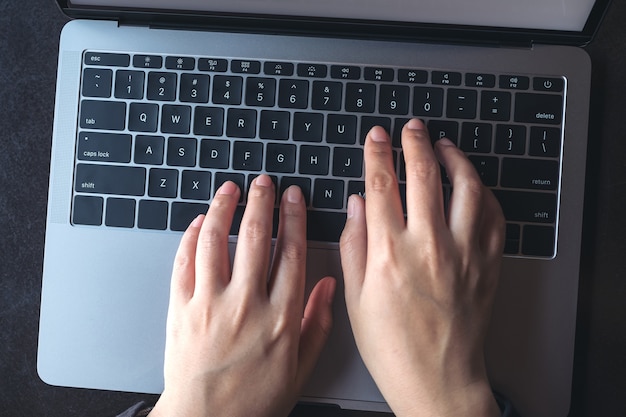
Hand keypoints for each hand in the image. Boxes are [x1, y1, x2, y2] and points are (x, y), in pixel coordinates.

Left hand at [151, 176, 335, 416]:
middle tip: (264, 182)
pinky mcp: (180, 309)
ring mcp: (209, 304)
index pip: (290, 253)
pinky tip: (200, 221)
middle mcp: (245, 304)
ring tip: (231, 188)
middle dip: (260, 202)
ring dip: (224, 208)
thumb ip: (317, 324)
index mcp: (280, 317)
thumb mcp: (299, 369)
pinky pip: (184, 263)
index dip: (293, 218)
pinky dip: (191, 237)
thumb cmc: (254, 401)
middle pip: (253, 237)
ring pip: (215, 241)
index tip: (293, 197)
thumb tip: (329, 286)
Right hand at [340, 119, 504, 416]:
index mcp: (389, 253)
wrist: (438, 378)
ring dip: (454, 158)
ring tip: (443, 145)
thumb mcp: (356, 298)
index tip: (376, 137)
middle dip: (415, 142)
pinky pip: (492, 215)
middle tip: (411, 127)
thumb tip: (357, 204)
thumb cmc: (392, 345)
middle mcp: (428, 245)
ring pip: (465, 186)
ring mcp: (463, 252)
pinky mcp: (486, 263)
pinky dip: (483, 192)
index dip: (377, 153)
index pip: (382, 185)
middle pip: (424, 175)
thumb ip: (353, 245)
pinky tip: (471, 184)